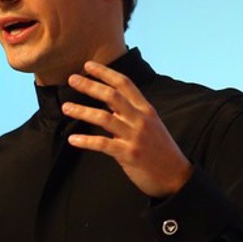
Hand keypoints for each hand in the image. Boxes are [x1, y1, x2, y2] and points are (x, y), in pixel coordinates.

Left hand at [61, 61, 191, 197]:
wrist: (176, 176)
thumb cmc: (160, 149)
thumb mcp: (150, 124)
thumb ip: (131, 112)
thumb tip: (108, 99)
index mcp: (145, 110)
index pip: (124, 84)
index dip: (105, 73)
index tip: (88, 65)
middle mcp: (140, 120)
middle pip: (112, 96)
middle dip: (90, 86)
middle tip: (72, 79)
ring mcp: (134, 137)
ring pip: (104, 118)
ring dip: (82, 111)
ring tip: (66, 107)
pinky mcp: (128, 154)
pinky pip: (103, 144)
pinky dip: (86, 140)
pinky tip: (73, 139)